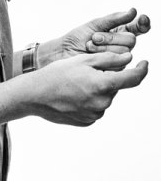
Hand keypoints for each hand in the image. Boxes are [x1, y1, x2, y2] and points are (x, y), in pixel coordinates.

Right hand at [29, 52, 147, 126]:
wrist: (35, 95)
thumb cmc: (57, 74)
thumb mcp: (83, 60)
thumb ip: (109, 59)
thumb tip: (129, 58)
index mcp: (103, 85)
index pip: (133, 79)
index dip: (142, 70)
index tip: (144, 63)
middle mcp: (103, 103)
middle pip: (114, 86)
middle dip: (107, 76)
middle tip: (86, 70)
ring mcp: (95, 114)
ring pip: (105, 96)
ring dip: (98, 88)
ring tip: (76, 82)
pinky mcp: (88, 121)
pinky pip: (95, 107)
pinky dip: (90, 98)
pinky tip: (74, 93)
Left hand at [61, 7, 150, 59]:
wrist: (64, 53)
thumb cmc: (78, 38)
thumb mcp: (96, 24)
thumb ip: (115, 18)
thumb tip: (133, 11)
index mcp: (119, 32)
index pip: (138, 28)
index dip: (143, 23)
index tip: (142, 18)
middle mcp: (122, 46)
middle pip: (131, 40)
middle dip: (111, 38)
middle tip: (94, 38)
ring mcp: (119, 59)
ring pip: (124, 52)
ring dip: (104, 47)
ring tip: (89, 46)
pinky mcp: (114, 71)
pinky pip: (117, 63)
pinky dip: (102, 55)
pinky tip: (92, 55)